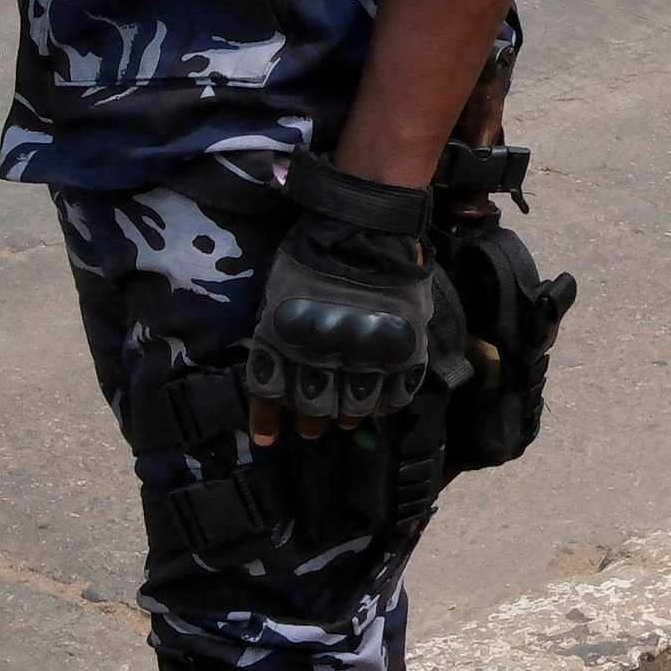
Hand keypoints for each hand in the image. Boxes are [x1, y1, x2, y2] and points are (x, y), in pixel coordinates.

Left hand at [243, 162, 457, 427]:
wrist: (361, 231)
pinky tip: (381, 404)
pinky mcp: (402, 354)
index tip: (268, 439)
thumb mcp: (276, 295)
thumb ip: (274, 333)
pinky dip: (387, 404)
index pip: (271, 397)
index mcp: (284, 346)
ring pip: (354, 408)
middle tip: (312, 426)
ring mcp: (365, 360)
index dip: (268, 421)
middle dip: (310, 423)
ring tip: (347, 416)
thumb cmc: (310, 256)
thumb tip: (273, 366)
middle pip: (313, 410)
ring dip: (348, 416)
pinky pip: (396, 395)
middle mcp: (321, 361)